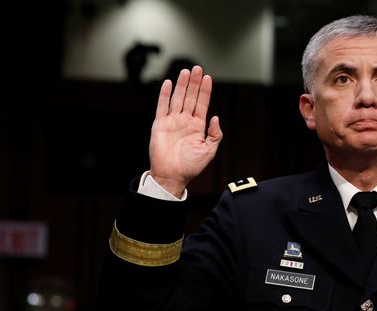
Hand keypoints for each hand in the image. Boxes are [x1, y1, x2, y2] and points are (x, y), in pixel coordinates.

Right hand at [148, 65, 222, 196]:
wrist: (172, 176)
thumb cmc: (191, 166)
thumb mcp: (209, 151)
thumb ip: (215, 134)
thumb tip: (216, 117)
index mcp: (197, 127)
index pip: (202, 104)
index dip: (205, 91)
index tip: (208, 78)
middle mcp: (185, 121)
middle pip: (190, 97)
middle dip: (194, 83)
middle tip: (197, 68)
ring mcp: (172, 121)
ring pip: (178, 98)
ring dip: (182, 85)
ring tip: (186, 71)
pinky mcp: (160, 124)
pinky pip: (162, 107)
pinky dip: (164, 95)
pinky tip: (168, 83)